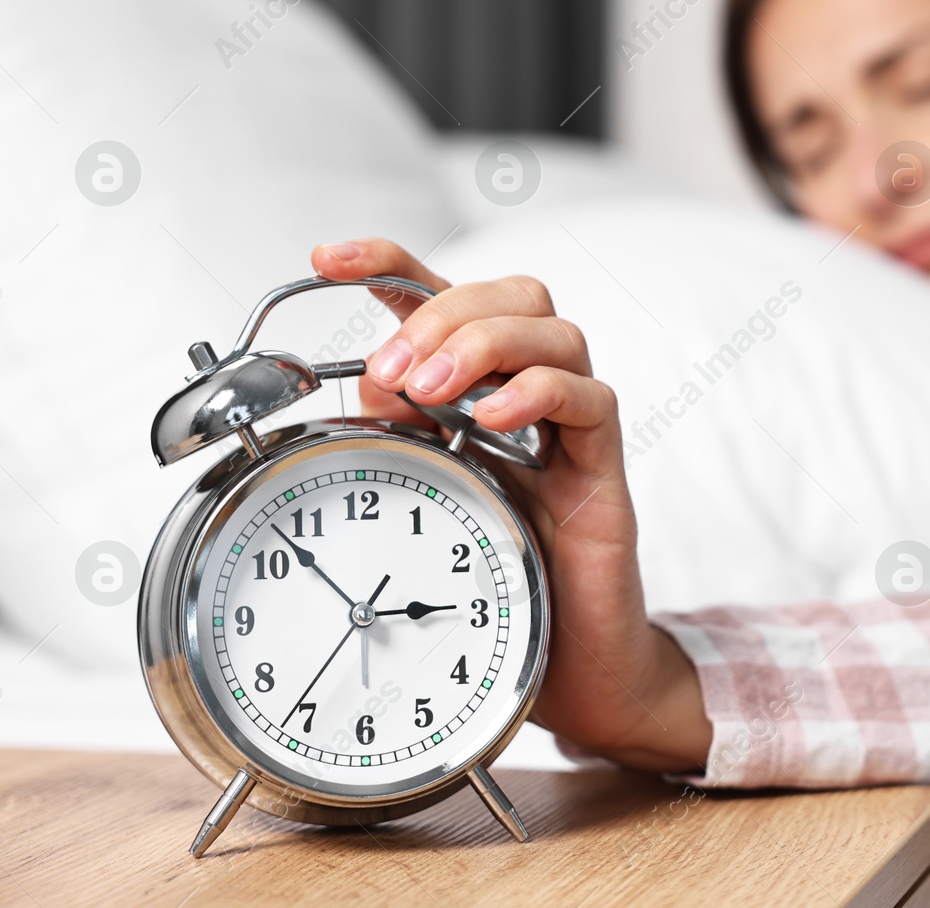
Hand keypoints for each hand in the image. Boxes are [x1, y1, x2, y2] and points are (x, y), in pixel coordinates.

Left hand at [310, 239, 711, 771]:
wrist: (569, 670)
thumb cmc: (495, 582)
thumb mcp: (424, 496)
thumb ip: (400, 436)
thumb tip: (368, 380)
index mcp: (479, 391)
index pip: (444, 297)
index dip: (387, 262)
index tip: (326, 260)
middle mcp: (532, 398)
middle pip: (514, 294)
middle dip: (443, 312)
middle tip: (394, 370)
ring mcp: (573, 431)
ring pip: (557, 331)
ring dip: (484, 343)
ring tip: (434, 391)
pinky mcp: (603, 472)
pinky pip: (592, 402)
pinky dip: (538, 393)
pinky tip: (492, 420)